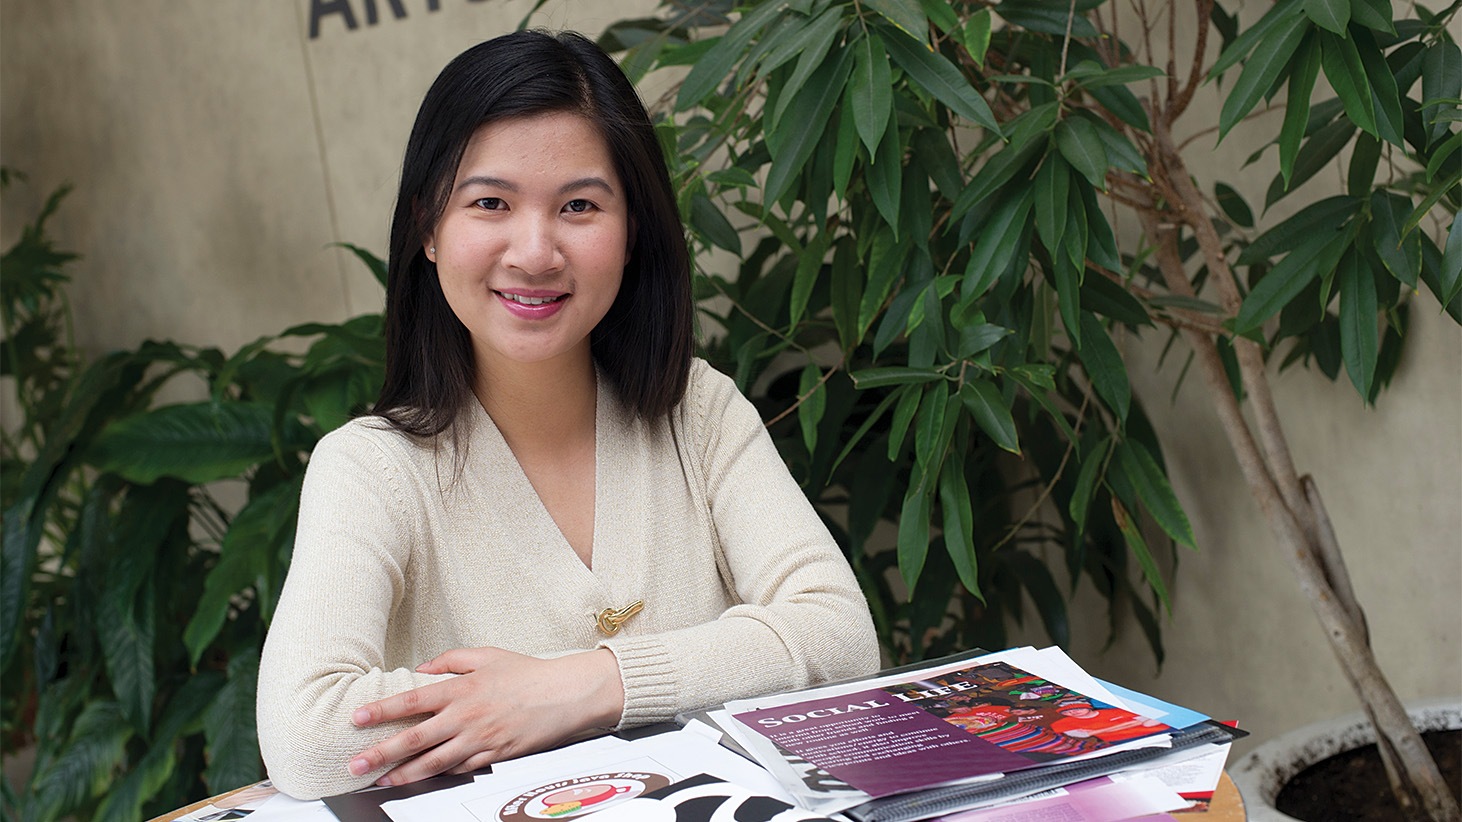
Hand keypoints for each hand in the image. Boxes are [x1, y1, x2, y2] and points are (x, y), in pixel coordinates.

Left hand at [346, 646, 623, 785]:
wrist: (565, 695)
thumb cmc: (528, 673)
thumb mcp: (487, 654)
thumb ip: (451, 659)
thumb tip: (422, 668)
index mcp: (462, 689)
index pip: (413, 700)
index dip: (382, 710)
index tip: (358, 718)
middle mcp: (466, 717)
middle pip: (415, 739)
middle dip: (381, 753)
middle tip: (356, 764)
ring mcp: (480, 740)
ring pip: (433, 763)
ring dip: (403, 774)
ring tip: (380, 780)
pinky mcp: (493, 756)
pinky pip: (460, 769)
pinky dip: (438, 775)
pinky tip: (420, 779)